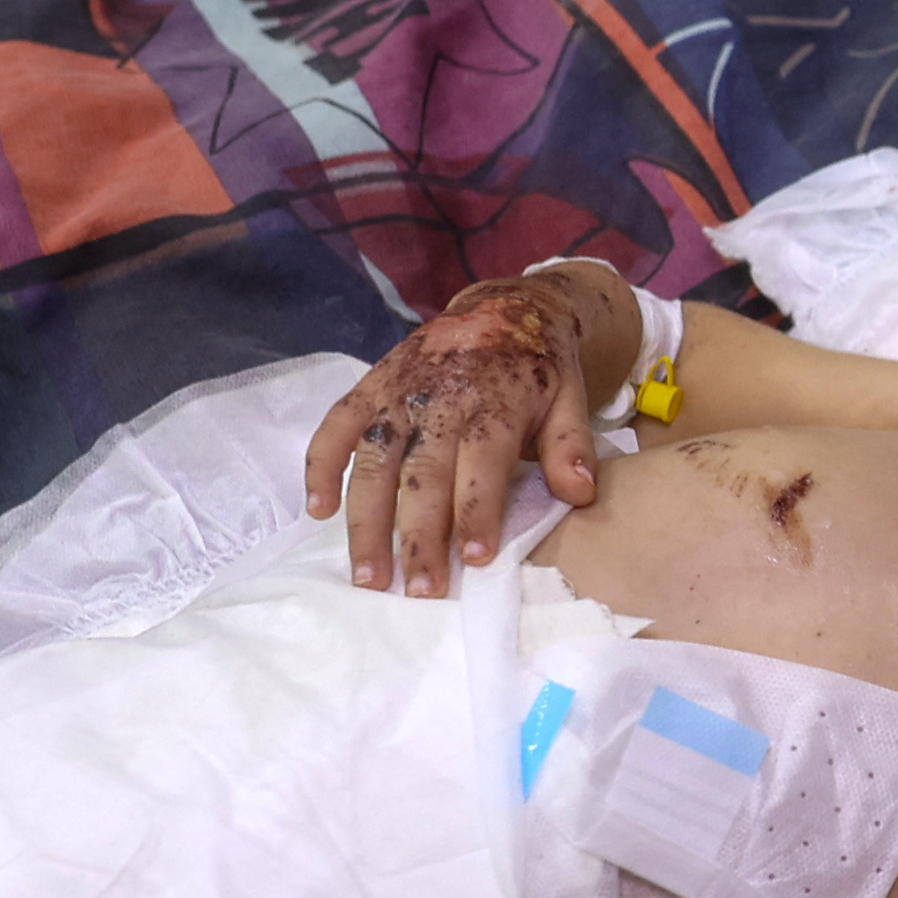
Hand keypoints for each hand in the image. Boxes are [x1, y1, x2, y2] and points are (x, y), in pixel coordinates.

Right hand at [304, 269, 607, 596]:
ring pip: (374, 460)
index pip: (482, 462)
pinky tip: (317, 510)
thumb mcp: (570, 397)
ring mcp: (398, 392)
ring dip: (367, 519)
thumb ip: (572, 445)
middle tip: (418, 591)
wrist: (505, 306)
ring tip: (367, 575)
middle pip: (423, 473)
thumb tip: (580, 493)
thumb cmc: (538, 368)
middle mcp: (439, 399)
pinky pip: (336, 426)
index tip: (475, 559)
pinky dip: (320, 465)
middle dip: (418, 535)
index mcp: (493, 402)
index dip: (477, 510)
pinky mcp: (369, 387)